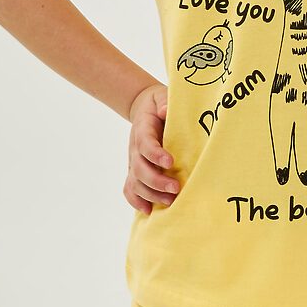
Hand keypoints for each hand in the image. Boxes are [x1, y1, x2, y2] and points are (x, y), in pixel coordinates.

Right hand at [124, 82, 178, 215]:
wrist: (143, 109)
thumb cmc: (159, 104)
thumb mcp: (163, 96)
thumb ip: (165, 101)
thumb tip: (165, 111)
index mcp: (143, 130)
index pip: (145, 144)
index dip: (156, 154)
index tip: (170, 162)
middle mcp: (135, 148)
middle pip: (139, 169)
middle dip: (157, 181)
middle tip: (176, 188)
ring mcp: (133, 161)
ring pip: (136, 183)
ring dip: (151, 194)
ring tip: (170, 201)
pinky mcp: (135, 171)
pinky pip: (129, 189)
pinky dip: (136, 201)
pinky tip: (148, 210)